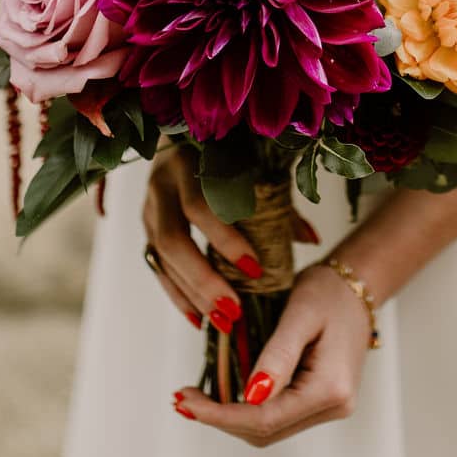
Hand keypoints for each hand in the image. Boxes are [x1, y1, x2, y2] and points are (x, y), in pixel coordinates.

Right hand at [142, 144, 320, 333]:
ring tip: (223, 322)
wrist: (180, 134)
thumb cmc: (228, 154)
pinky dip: (177, 295)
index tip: (255, 270)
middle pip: (174, 240)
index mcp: (189, 162)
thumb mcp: (255, 169)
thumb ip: (277, 204)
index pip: (201, 207)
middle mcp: (162, 184)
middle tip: (234, 310)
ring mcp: (149, 207)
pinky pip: (156, 267)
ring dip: (193, 294)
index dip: (225, 240)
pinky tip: (199, 319)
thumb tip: (311, 239)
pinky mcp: (145, 227)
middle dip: (204, 279)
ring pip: (161, 258)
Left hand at [171, 261, 371, 446]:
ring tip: (195, 398)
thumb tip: (250, 397)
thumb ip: (277, 356)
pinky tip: (223, 395)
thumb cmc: (329, 292)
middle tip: (182, 399)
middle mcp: (334, 406)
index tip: (186, 401)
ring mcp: (329, 408)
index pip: (266, 418)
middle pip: (265, 431)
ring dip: (230, 417)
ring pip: (269, 429)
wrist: (356, 286)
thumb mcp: (300, 314)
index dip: (221, 415)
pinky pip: (277, 417)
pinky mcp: (320, 402)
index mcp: (331, 388)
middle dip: (220, 418)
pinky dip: (246, 410)